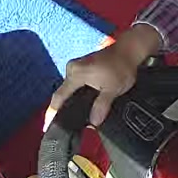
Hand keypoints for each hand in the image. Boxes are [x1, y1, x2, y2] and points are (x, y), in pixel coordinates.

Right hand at [47, 25, 161, 125]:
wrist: (129, 50)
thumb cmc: (121, 67)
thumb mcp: (113, 89)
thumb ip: (101, 106)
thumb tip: (93, 123)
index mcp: (76, 74)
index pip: (59, 96)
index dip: (52, 112)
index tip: (47, 125)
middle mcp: (72, 69)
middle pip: (63, 93)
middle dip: (63, 109)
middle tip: (64, 127)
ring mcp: (77, 66)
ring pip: (70, 88)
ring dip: (71, 101)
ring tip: (72, 118)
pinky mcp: (83, 66)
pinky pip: (75, 83)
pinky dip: (77, 93)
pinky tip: (82, 104)